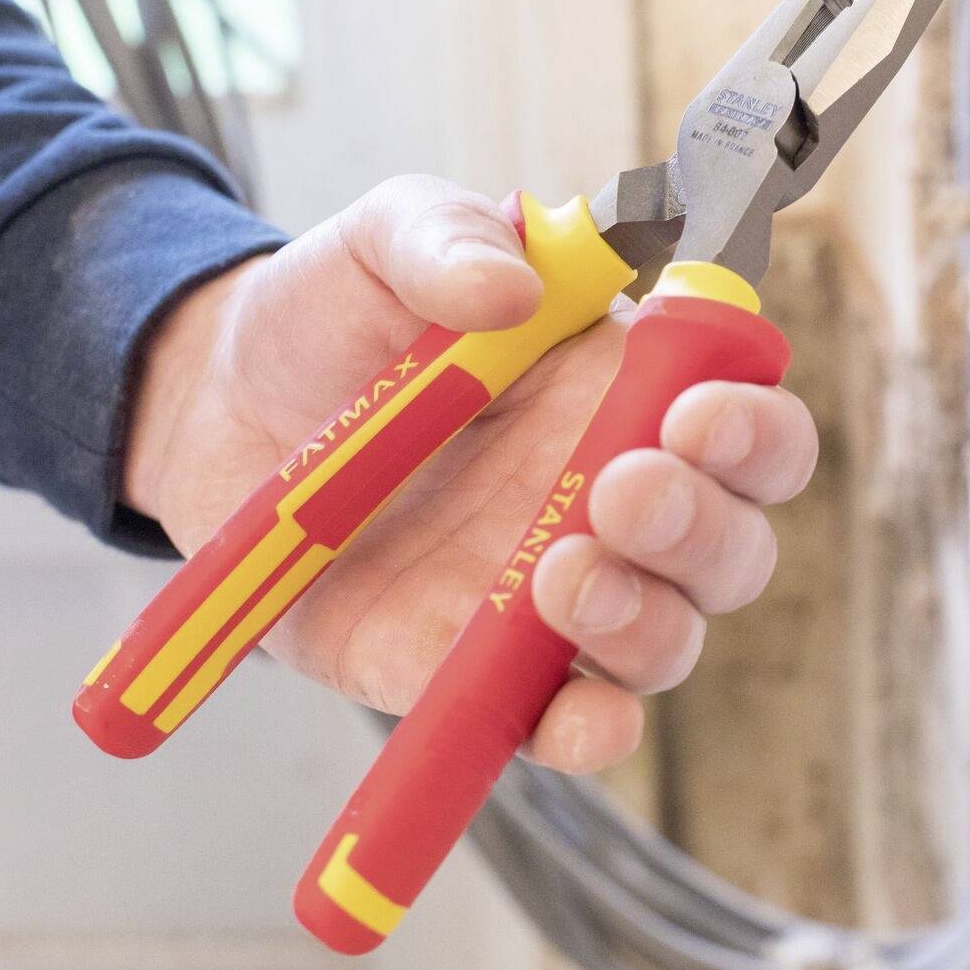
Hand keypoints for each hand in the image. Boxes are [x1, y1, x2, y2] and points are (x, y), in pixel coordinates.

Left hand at [123, 176, 817, 771]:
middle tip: (619, 492)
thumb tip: (513, 283)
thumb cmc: (333, 314)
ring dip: (647, 619)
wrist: (215, 414)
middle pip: (733, 544)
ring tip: (560, 575)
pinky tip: (578, 717)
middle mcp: (614, 498)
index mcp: (626, 388)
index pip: (748, 420)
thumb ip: (447, 236)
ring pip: (671, 637)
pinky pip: (567, 723)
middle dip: (702, 526)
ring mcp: (555, 594)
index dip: (754, 427)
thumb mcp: (384, 239)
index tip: (694, 414)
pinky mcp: (481, 672)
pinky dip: (593, 734)